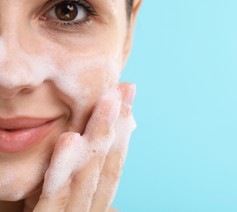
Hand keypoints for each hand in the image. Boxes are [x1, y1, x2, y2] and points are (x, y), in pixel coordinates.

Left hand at [26, 83, 135, 211]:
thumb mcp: (62, 203)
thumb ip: (77, 180)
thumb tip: (91, 145)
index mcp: (93, 206)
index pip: (113, 165)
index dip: (123, 131)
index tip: (127, 98)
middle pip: (105, 167)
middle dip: (116, 126)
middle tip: (122, 90)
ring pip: (87, 177)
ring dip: (98, 137)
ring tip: (106, 103)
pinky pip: (54, 196)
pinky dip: (64, 166)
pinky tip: (71, 138)